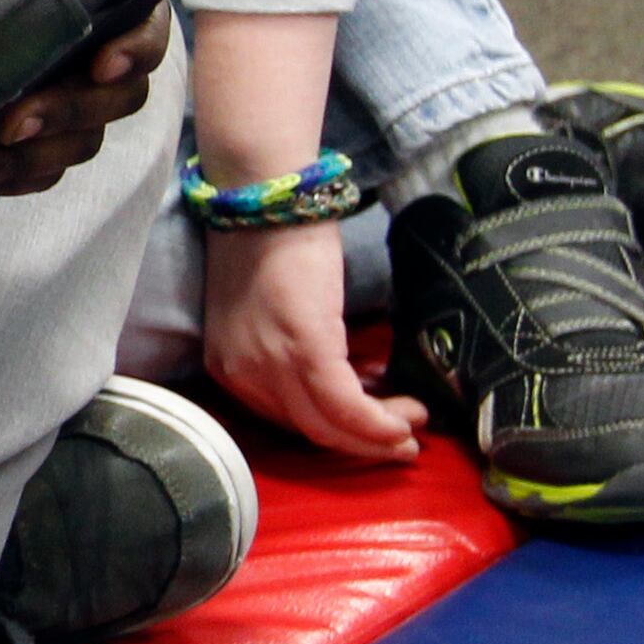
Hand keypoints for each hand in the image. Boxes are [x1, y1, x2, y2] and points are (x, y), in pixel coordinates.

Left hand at [0, 0, 168, 196]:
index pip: (136, 15)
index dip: (141, 42)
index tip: (107, 61)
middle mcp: (55, 45)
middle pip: (122, 88)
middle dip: (81, 107)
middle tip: (18, 116)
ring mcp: (30, 99)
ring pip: (85, 137)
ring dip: (44, 149)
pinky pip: (37, 176)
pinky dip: (9, 178)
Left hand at [201, 222, 426, 459]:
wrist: (265, 199)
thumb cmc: (271, 244)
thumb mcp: (272, 313)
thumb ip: (295, 352)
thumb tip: (349, 377)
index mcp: (229, 366)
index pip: (285, 422)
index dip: (335, 432)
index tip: (372, 429)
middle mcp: (241, 373)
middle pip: (308, 433)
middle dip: (362, 445)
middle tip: (403, 442)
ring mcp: (269, 363)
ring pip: (328, 428)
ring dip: (379, 435)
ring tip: (414, 424)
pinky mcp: (304, 348)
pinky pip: (345, 406)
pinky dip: (378, 421)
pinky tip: (407, 415)